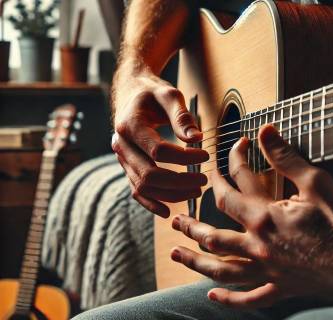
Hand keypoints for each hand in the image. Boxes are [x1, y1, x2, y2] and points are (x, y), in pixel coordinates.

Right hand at [111, 67, 208, 217]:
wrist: (131, 92)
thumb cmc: (152, 92)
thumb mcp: (169, 94)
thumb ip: (182, 116)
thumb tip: (196, 140)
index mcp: (130, 125)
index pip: (158, 151)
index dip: (184, 158)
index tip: (205, 156)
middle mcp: (121, 144)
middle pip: (149, 174)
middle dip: (179, 182)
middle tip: (203, 181)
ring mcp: (121, 158)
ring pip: (143, 186)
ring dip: (170, 194)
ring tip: (195, 192)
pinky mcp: (126, 166)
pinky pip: (136, 190)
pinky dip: (151, 202)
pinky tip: (168, 211)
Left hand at [171, 124, 332, 307]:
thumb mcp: (316, 183)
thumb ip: (286, 158)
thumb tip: (266, 132)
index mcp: (264, 217)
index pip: (231, 188)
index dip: (228, 165)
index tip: (232, 149)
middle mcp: (258, 245)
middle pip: (212, 234)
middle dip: (191, 224)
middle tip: (175, 218)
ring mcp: (267, 270)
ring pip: (222, 268)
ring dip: (196, 261)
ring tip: (176, 254)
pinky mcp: (281, 288)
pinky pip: (250, 298)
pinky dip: (230, 299)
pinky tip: (212, 295)